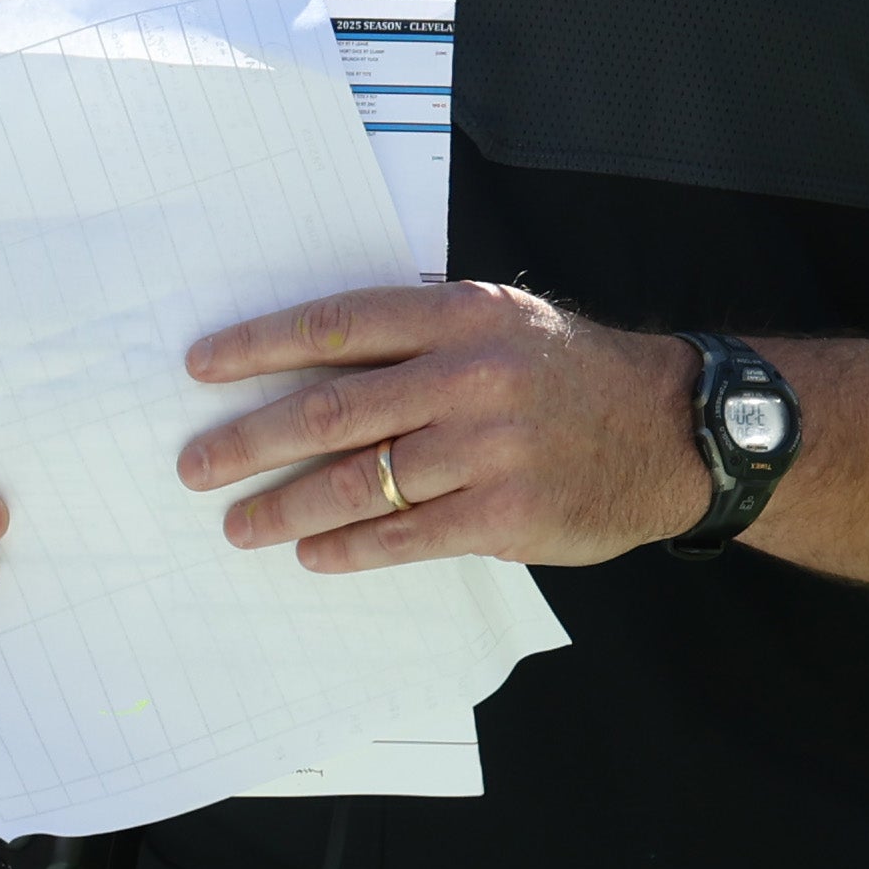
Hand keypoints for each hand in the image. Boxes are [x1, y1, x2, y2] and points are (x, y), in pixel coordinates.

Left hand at [175, 282, 705, 572]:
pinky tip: (312, 553)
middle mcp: (472, 376)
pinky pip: (407, 535)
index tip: (203, 368)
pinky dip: (350, 547)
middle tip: (196, 464)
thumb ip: (419, 339)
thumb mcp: (501, 325)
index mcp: (461, 315)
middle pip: (333, 410)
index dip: (261, 345)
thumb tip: (308, 366)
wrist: (672, 429)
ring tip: (240, 524)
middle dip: (251, 440)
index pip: (339, 324)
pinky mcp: (507, 514)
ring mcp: (491, 449)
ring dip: (287, 506)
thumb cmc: (567, 374)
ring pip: (362, 481)